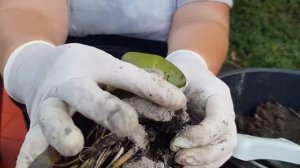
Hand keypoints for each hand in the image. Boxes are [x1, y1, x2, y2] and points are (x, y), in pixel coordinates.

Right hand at [3, 41, 185, 167]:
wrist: (42, 67)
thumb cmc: (84, 69)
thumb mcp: (109, 68)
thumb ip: (139, 83)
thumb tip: (177, 102)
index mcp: (95, 67)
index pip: (128, 76)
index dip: (153, 90)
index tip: (178, 104)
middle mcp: (71, 84)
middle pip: (88, 96)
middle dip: (107, 110)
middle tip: (127, 126)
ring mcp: (50, 103)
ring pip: (53, 117)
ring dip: (62, 131)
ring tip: (73, 147)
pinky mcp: (36, 120)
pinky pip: (32, 138)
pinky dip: (30, 153)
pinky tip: (29, 167)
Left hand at [166, 50, 236, 167]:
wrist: (192, 72)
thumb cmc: (182, 72)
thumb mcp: (175, 75)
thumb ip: (168, 90)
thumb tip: (154, 107)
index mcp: (218, 95)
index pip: (219, 119)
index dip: (201, 135)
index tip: (177, 142)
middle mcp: (226, 112)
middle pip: (226, 141)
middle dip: (203, 155)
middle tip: (178, 158)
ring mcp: (224, 126)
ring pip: (223, 152)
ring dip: (204, 164)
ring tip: (180, 166)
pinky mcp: (216, 136)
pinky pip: (216, 155)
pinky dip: (203, 165)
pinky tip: (185, 167)